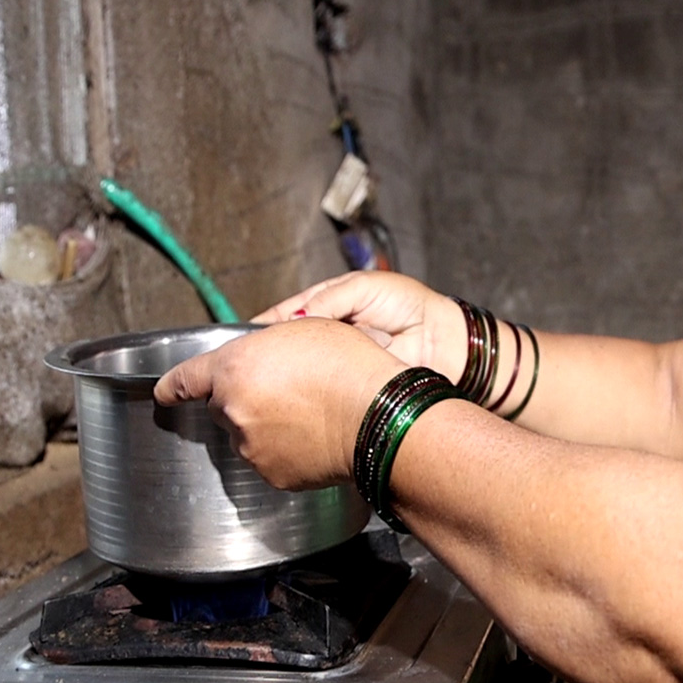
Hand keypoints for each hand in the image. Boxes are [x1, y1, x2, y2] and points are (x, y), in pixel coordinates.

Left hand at [153, 318, 403, 489]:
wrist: (378, 415)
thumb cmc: (349, 367)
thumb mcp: (304, 330)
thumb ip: (265, 346)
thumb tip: (258, 361)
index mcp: (234, 368)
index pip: (185, 379)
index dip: (172, 385)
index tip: (165, 392)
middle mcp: (233, 410)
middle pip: (226, 407)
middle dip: (247, 400)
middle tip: (290, 391)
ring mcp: (251, 447)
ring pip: (249, 436)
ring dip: (268, 426)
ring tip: (311, 414)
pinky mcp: (273, 474)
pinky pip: (272, 460)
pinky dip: (288, 451)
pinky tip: (316, 436)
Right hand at [254, 271, 466, 382]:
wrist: (443, 339)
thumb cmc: (408, 305)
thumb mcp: (365, 288)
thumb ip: (328, 299)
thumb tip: (296, 319)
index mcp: (324, 305)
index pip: (282, 315)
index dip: (262, 327)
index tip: (240, 340)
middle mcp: (325, 335)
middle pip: (286, 346)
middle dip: (270, 354)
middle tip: (254, 363)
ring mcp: (335, 362)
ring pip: (300, 369)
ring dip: (292, 373)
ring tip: (274, 378)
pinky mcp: (347, 384)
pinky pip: (322, 388)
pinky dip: (314, 390)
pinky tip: (302, 394)